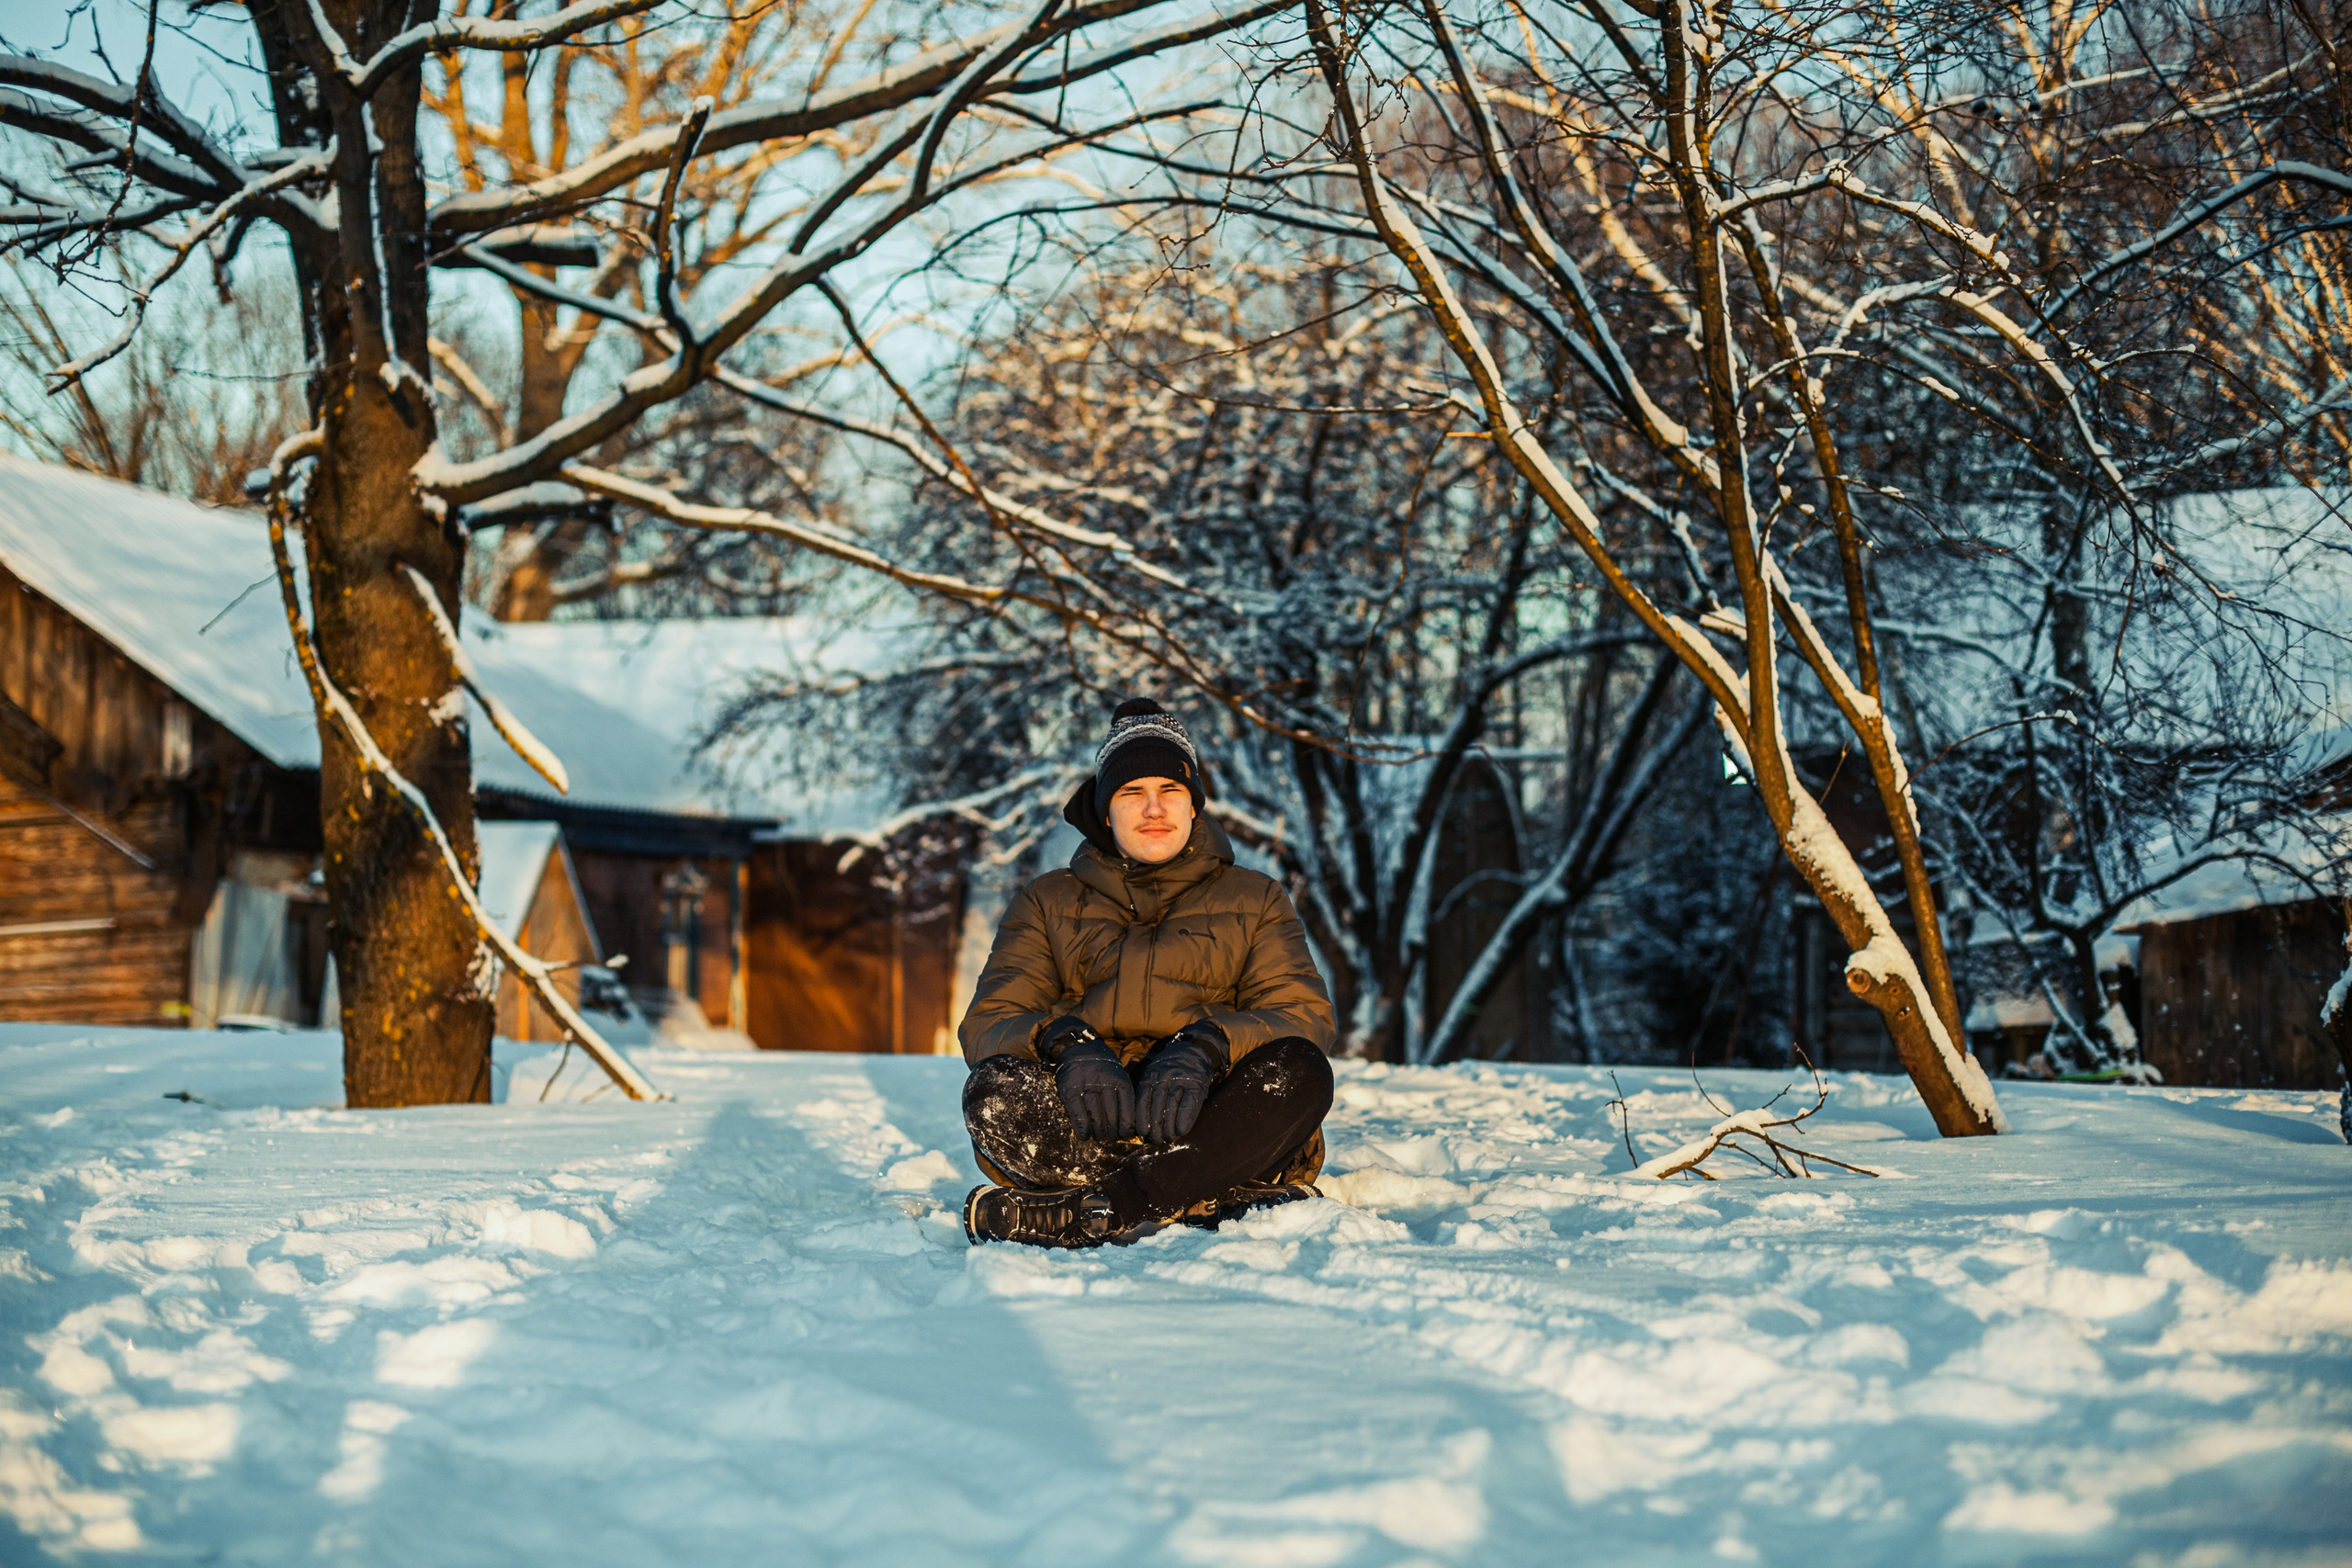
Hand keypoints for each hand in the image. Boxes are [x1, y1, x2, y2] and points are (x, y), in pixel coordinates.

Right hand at [1038, 1016, 1134, 1140]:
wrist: (1076, 1046)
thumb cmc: (1101, 1064)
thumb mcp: (1117, 1071)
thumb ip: (1122, 1091)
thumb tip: (1129, 1120)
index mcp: (1118, 1077)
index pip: (1127, 1105)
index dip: (1127, 1122)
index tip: (1126, 1133)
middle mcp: (1103, 1081)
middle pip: (1111, 1113)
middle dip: (1113, 1130)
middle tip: (1112, 1137)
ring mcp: (1085, 1085)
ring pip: (1095, 1115)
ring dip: (1098, 1131)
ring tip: (1100, 1138)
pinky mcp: (1068, 1089)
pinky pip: (1076, 1113)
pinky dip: (1081, 1127)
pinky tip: (1084, 1135)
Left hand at [1138, 1021, 1225, 1143]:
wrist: (1193, 1050)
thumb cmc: (1170, 1070)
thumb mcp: (1154, 1075)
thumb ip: (1148, 1093)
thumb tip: (1141, 1123)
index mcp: (1150, 1076)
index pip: (1142, 1101)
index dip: (1142, 1119)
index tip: (1143, 1133)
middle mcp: (1163, 1077)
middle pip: (1157, 1107)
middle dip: (1156, 1127)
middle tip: (1157, 1140)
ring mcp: (1181, 1079)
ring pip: (1172, 1106)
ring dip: (1170, 1127)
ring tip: (1169, 1138)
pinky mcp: (1196, 1084)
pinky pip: (1190, 1103)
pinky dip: (1185, 1118)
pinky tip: (1182, 1130)